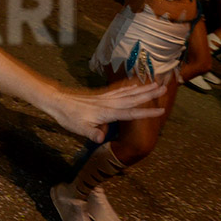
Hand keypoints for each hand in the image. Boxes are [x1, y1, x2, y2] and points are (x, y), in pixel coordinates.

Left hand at [48, 82, 165, 142]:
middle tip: (164, 87)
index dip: (146, 112)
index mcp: (107, 112)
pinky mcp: (101, 95)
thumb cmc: (68, 116)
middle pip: (133, 98)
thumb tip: (99, 139)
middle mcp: (109, 103)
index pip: (130, 112)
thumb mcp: (79, 128)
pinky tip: (134, 85)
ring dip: (142, 88)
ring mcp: (105, 98)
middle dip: (149, 94)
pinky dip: (129, 87)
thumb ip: (91, 133)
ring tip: (155, 83)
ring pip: (128, 92)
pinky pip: (119, 90)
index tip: (161, 110)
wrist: (57, 101)